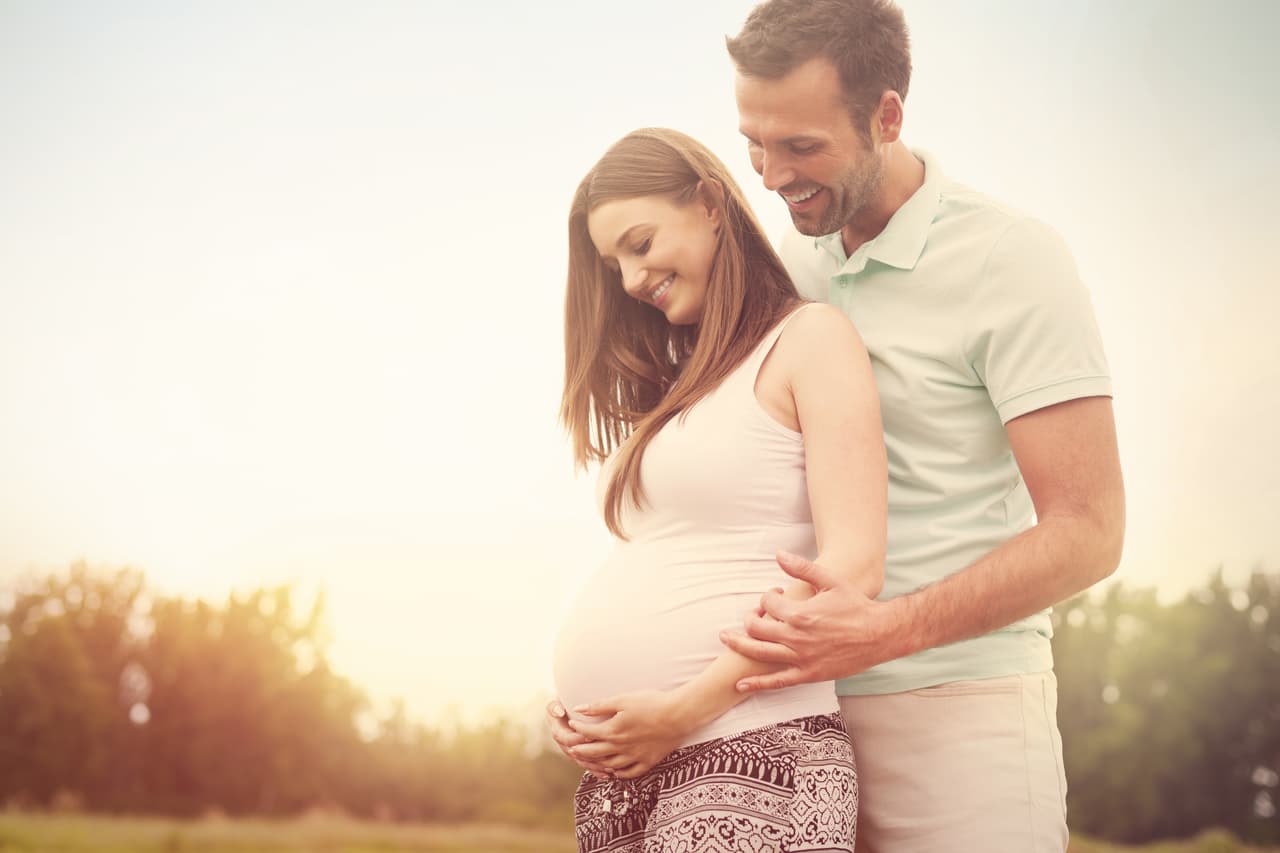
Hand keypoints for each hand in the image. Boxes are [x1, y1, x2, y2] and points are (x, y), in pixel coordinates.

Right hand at [545, 699, 609, 778]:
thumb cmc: (563, 704)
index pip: (566, 739)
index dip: (577, 739)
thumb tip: (559, 712)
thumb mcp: (556, 703)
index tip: (590, 736)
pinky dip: (598, 771)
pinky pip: (589, 766)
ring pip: (583, 762)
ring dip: (595, 766)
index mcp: (558, 732)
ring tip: (610, 768)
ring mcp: (573, 752)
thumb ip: (554, 706)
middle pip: (576, 754)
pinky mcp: (581, 756)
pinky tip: (609, 774)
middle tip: (605, 755)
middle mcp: (564, 744)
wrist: (565, 710)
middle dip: (590, 755)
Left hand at [565, 689, 690, 779]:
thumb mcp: (623, 700)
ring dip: (596, 764)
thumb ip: (599, 706)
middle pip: (594, 753)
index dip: (577, 728)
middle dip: (581, 751)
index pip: (587, 733)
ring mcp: (634, 757)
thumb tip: (579, 708)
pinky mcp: (647, 762)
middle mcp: (620, 747)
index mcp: (612, 731)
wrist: (677, 715)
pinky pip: (629, 773)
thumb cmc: (651, 703)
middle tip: (572, 749)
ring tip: (590, 761)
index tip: (572, 724)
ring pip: (609, 766)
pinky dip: (619, 774)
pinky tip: (615, 771)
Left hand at [720, 551, 902, 691]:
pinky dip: (757, 683)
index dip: (767, 595)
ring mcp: (801, 658)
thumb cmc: (855, 606)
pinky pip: (777, 681)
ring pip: (760, 652)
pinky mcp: (808, 675)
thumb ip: (802, 568)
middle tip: (753, 613)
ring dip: (740, 644)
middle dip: (749, 616)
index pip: (768, 602)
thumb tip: (778, 554)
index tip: (776, 593)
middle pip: (756, 627)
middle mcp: (796, 637)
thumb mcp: (831, 581)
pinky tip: (740, 684)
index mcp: (800, 613)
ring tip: (726, 638)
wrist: (879, 634)